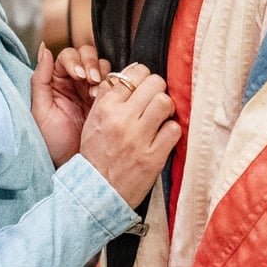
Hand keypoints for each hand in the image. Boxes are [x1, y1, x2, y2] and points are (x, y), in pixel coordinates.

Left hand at [30, 44, 104, 166]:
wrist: (73, 166)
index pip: (68, 56)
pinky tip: (107, 98)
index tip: (78, 75)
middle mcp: (75, 83)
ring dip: (103, 75)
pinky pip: (115, 85)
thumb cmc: (53, 142)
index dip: (75, 61)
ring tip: (98, 93)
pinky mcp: (108, 101)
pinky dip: (114, 86)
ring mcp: (93, 91)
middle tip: (92, 81)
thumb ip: (40, 79)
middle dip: (92, 64)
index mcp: (57, 81)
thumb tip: (44, 50)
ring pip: (103, 68)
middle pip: (88, 56)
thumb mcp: (41, 111)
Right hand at [78, 62, 180, 208]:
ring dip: (166, 108)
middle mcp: (122, 119)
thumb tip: (126, 75)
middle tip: (155, 101)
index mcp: (106, 108)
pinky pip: (174, 129)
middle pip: (154, 83)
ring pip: (165, 102)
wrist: (96, 191)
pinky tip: (163, 136)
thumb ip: (107, 97)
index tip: (144, 87)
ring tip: (161, 118)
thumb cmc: (96, 155)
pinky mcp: (153, 156)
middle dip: (157, 90)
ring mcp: (139, 138)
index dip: (143, 78)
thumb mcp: (92, 121)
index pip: (133, 74)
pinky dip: (171, 131)